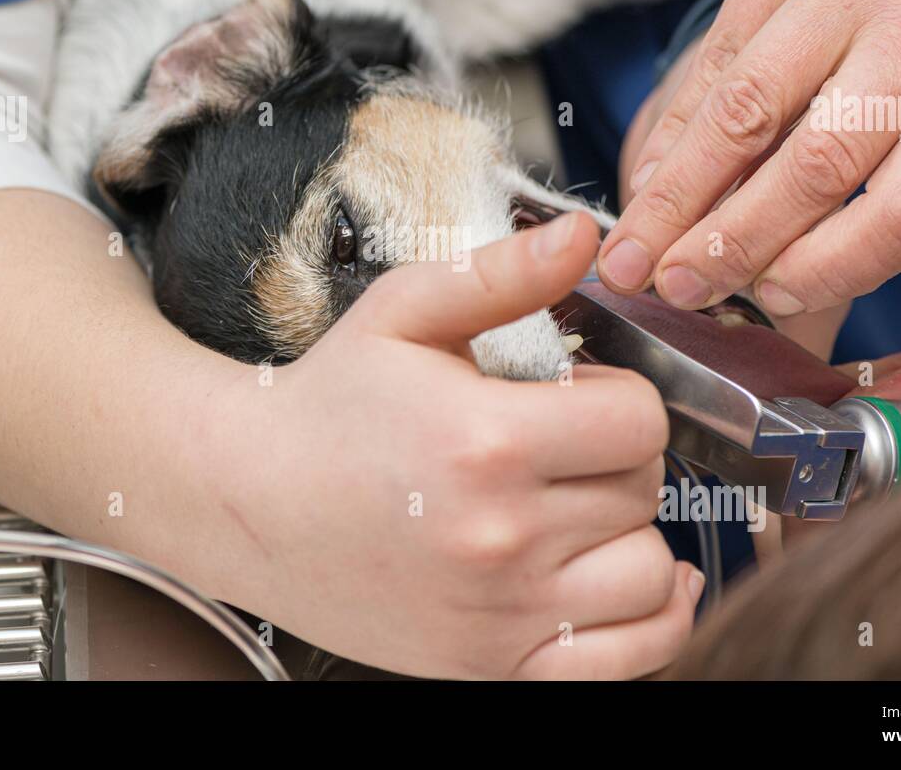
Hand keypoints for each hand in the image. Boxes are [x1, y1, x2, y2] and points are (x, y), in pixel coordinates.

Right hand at [219, 213, 699, 678]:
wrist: (248, 500)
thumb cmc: (326, 404)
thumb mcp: (401, 313)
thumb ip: (501, 275)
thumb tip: (585, 235)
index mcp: (486, 441)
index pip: (640, 422)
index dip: (616, 398)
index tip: (571, 399)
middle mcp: (501, 538)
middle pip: (644, 490)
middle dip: (613, 457)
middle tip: (555, 448)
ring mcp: (499, 613)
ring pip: (649, 573)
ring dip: (628, 534)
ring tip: (572, 510)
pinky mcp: (490, 666)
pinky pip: (629, 659)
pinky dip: (652, 620)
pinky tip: (625, 578)